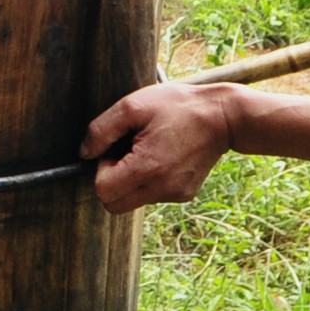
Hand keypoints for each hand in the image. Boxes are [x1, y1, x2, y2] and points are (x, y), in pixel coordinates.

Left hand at [81, 82, 238, 214]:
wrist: (225, 116)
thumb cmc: (179, 106)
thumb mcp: (134, 105)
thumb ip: (101, 130)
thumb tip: (84, 153)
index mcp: (147, 169)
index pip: (103, 191)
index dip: (101, 170)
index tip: (115, 150)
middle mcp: (161, 189)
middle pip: (113, 205)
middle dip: (111, 181)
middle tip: (126, 154)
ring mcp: (174, 195)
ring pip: (132, 201)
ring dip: (130, 181)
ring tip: (148, 150)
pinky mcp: (184, 195)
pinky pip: (152, 196)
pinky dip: (149, 181)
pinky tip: (163, 156)